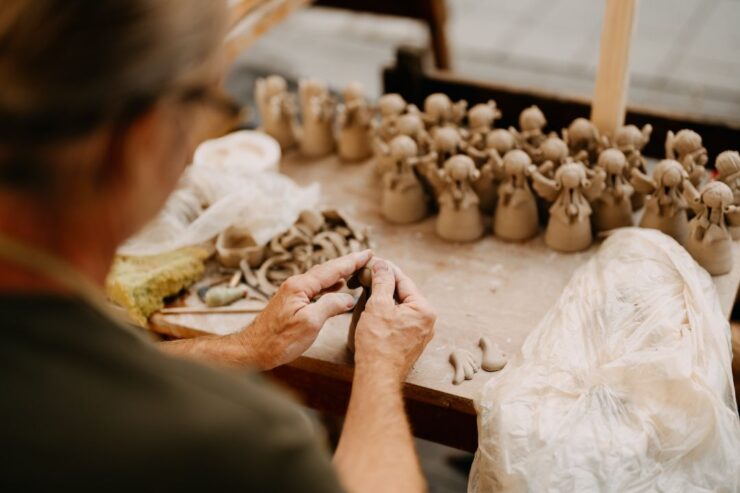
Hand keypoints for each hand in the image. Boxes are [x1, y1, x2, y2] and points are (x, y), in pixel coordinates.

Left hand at [241, 250, 372, 368]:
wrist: (253, 350)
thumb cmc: (279, 340)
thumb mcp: (310, 323)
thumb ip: (330, 306)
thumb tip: (348, 298)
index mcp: (301, 286)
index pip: (333, 270)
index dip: (352, 261)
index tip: (368, 253)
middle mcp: (296, 284)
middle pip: (327, 269)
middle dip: (347, 263)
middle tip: (366, 256)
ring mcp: (293, 292)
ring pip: (321, 278)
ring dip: (339, 273)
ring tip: (356, 269)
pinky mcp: (291, 302)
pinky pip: (316, 288)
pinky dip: (330, 285)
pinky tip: (337, 287)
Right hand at [353, 260, 435, 383]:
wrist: (377, 375)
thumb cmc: (378, 342)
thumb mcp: (378, 305)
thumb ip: (382, 282)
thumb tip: (382, 265)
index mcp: (424, 309)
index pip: (404, 281)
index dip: (387, 270)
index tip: (375, 262)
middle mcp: (427, 321)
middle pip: (404, 294)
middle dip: (386, 285)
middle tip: (369, 276)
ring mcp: (420, 334)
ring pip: (402, 308)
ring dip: (386, 299)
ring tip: (369, 291)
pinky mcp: (411, 343)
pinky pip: (401, 321)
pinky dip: (388, 314)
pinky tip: (375, 311)